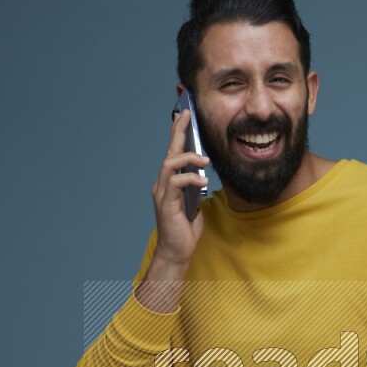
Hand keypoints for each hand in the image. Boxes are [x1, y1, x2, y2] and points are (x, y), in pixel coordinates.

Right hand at [151, 108, 209, 264]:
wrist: (177, 252)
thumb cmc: (185, 230)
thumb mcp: (195, 204)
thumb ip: (195, 189)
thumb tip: (202, 176)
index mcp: (169, 184)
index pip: (173, 154)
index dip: (177, 135)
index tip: (184, 116)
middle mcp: (162, 185)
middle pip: (169, 152)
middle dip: (178, 132)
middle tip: (186, 114)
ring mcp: (162, 194)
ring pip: (170, 164)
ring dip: (188, 158)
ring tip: (204, 160)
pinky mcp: (166, 204)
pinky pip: (176, 183)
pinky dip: (190, 178)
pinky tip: (201, 180)